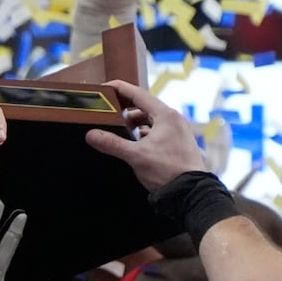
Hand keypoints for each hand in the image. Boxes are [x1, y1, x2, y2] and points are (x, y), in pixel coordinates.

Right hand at [86, 80, 205, 190]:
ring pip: (151, 119)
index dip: (120, 89)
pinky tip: (134, 141)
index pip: (139, 94)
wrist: (190, 192)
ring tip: (118, 129)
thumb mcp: (135, 156)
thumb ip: (112, 144)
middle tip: (107, 110)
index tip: (105, 88)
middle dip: (125, 108)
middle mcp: (173, 119)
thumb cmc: (168, 170)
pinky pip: (157, 130)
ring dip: (134, 122)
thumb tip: (91, 135)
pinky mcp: (177, 142)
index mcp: (166, 116)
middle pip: (145, 106)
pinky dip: (143, 132)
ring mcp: (177, 131)